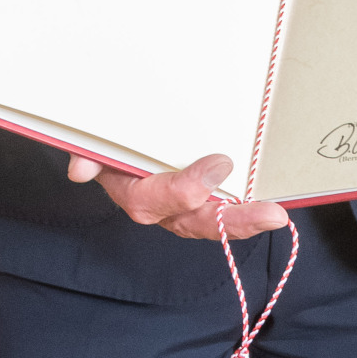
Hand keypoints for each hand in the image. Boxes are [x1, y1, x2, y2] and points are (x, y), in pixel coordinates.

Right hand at [65, 151, 288, 240]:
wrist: (120, 133)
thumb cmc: (113, 135)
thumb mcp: (97, 139)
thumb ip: (89, 153)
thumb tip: (81, 169)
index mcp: (129, 188)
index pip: (151, 200)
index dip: (183, 189)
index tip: (219, 164)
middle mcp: (157, 206)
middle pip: (191, 221)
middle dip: (230, 221)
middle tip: (268, 214)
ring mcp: (181, 207)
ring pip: (211, 224)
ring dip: (244, 223)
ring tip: (276, 217)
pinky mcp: (203, 201)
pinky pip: (222, 216)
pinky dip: (246, 216)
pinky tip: (273, 213)